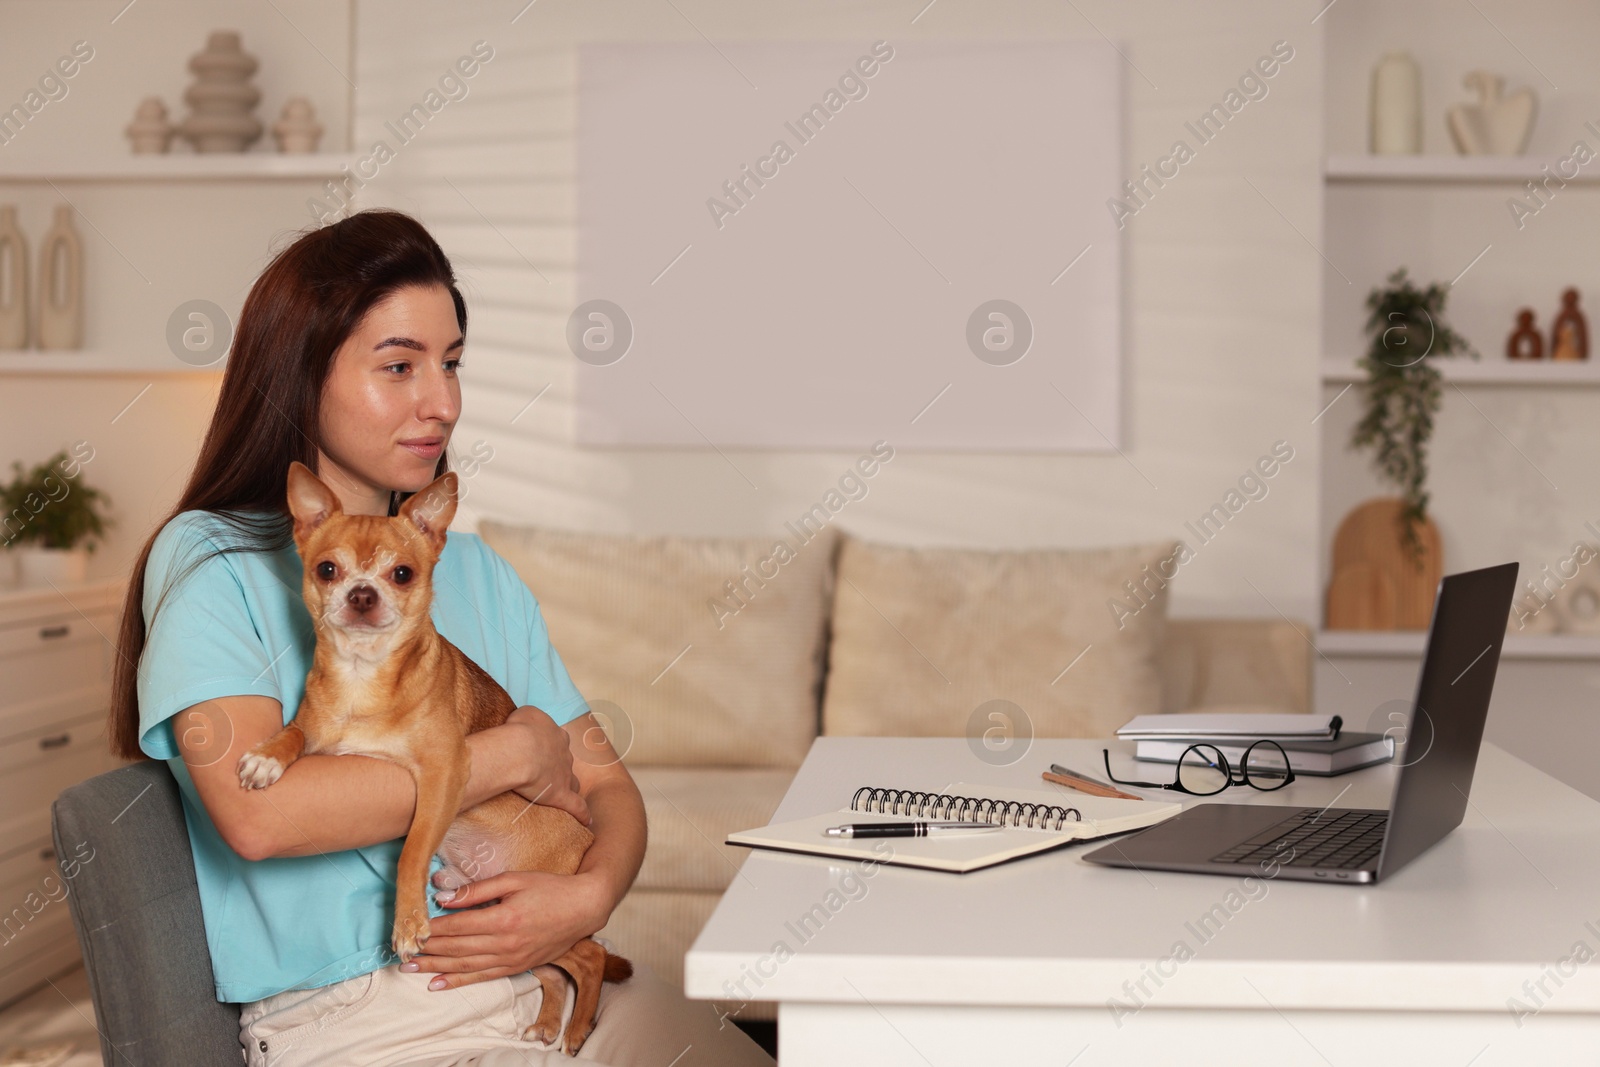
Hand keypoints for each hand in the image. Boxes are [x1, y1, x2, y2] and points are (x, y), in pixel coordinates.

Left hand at [400, 870, 608, 989]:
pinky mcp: (516, 966)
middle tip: (401, 950)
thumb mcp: (515, 879)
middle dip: (426, 949)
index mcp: (503, 918)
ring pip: (464, 965)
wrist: (584, 908)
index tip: (411, 926)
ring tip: (409, 968)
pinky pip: (481, 977)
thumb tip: (444, 897)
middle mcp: (504, 943)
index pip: (457, 926)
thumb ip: (478, 890)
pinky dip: (457, 981)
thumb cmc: (550, 888)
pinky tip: (437, 984)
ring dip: (434, 968)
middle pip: (456, 948)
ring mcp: (511, 958)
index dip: (432, 927)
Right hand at [502, 705, 590, 826]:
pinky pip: (577, 806)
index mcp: (557, 736)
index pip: (558, 741)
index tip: (541, 751)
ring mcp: (565, 776)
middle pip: (566, 762)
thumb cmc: (519, 730)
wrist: (521, 750)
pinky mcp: (561, 795)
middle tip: (544, 772)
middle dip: (558, 767)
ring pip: (572, 782)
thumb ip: (530, 718)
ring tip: (562, 794)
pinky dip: (582, 813)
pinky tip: (585, 820)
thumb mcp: (525, 713)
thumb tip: (525, 723)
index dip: (550, 747)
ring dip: (568, 787)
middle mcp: (565, 754)